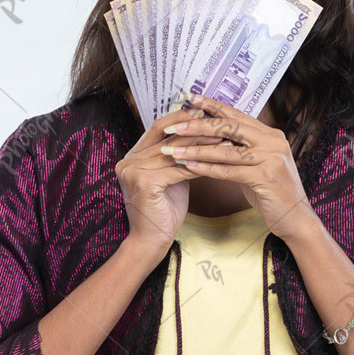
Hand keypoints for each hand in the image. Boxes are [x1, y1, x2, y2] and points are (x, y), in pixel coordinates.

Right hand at [115, 100, 227, 259]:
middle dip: (196, 129)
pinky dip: (199, 165)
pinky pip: (178, 169)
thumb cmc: (163, 211)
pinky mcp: (145, 183)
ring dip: (203, 146)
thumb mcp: (169, 178)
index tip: (203, 113)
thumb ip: (174, 158)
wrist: (151, 242)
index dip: (180, 117)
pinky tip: (216, 161)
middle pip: (168, 137)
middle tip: (220, 124)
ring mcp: (134, 172)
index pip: (158, 128)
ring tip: (225, 141)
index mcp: (132, 157)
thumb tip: (197, 136)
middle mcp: (128, 161)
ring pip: (176, 152)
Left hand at [157, 93, 318, 241]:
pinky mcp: (266, 178)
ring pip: (226, 149)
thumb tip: (213, 138)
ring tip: (173, 150)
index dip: (211, 106)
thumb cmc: (272, 192)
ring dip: (196, 149)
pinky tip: (189, 166)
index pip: (236, 115)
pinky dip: (207, 168)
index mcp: (270, 134)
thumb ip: (241, 150)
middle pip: (229, 127)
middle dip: (198, 125)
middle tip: (173, 127)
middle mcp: (273, 141)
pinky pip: (230, 170)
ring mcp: (271, 158)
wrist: (296, 218)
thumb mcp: (257, 164)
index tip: (189, 99)